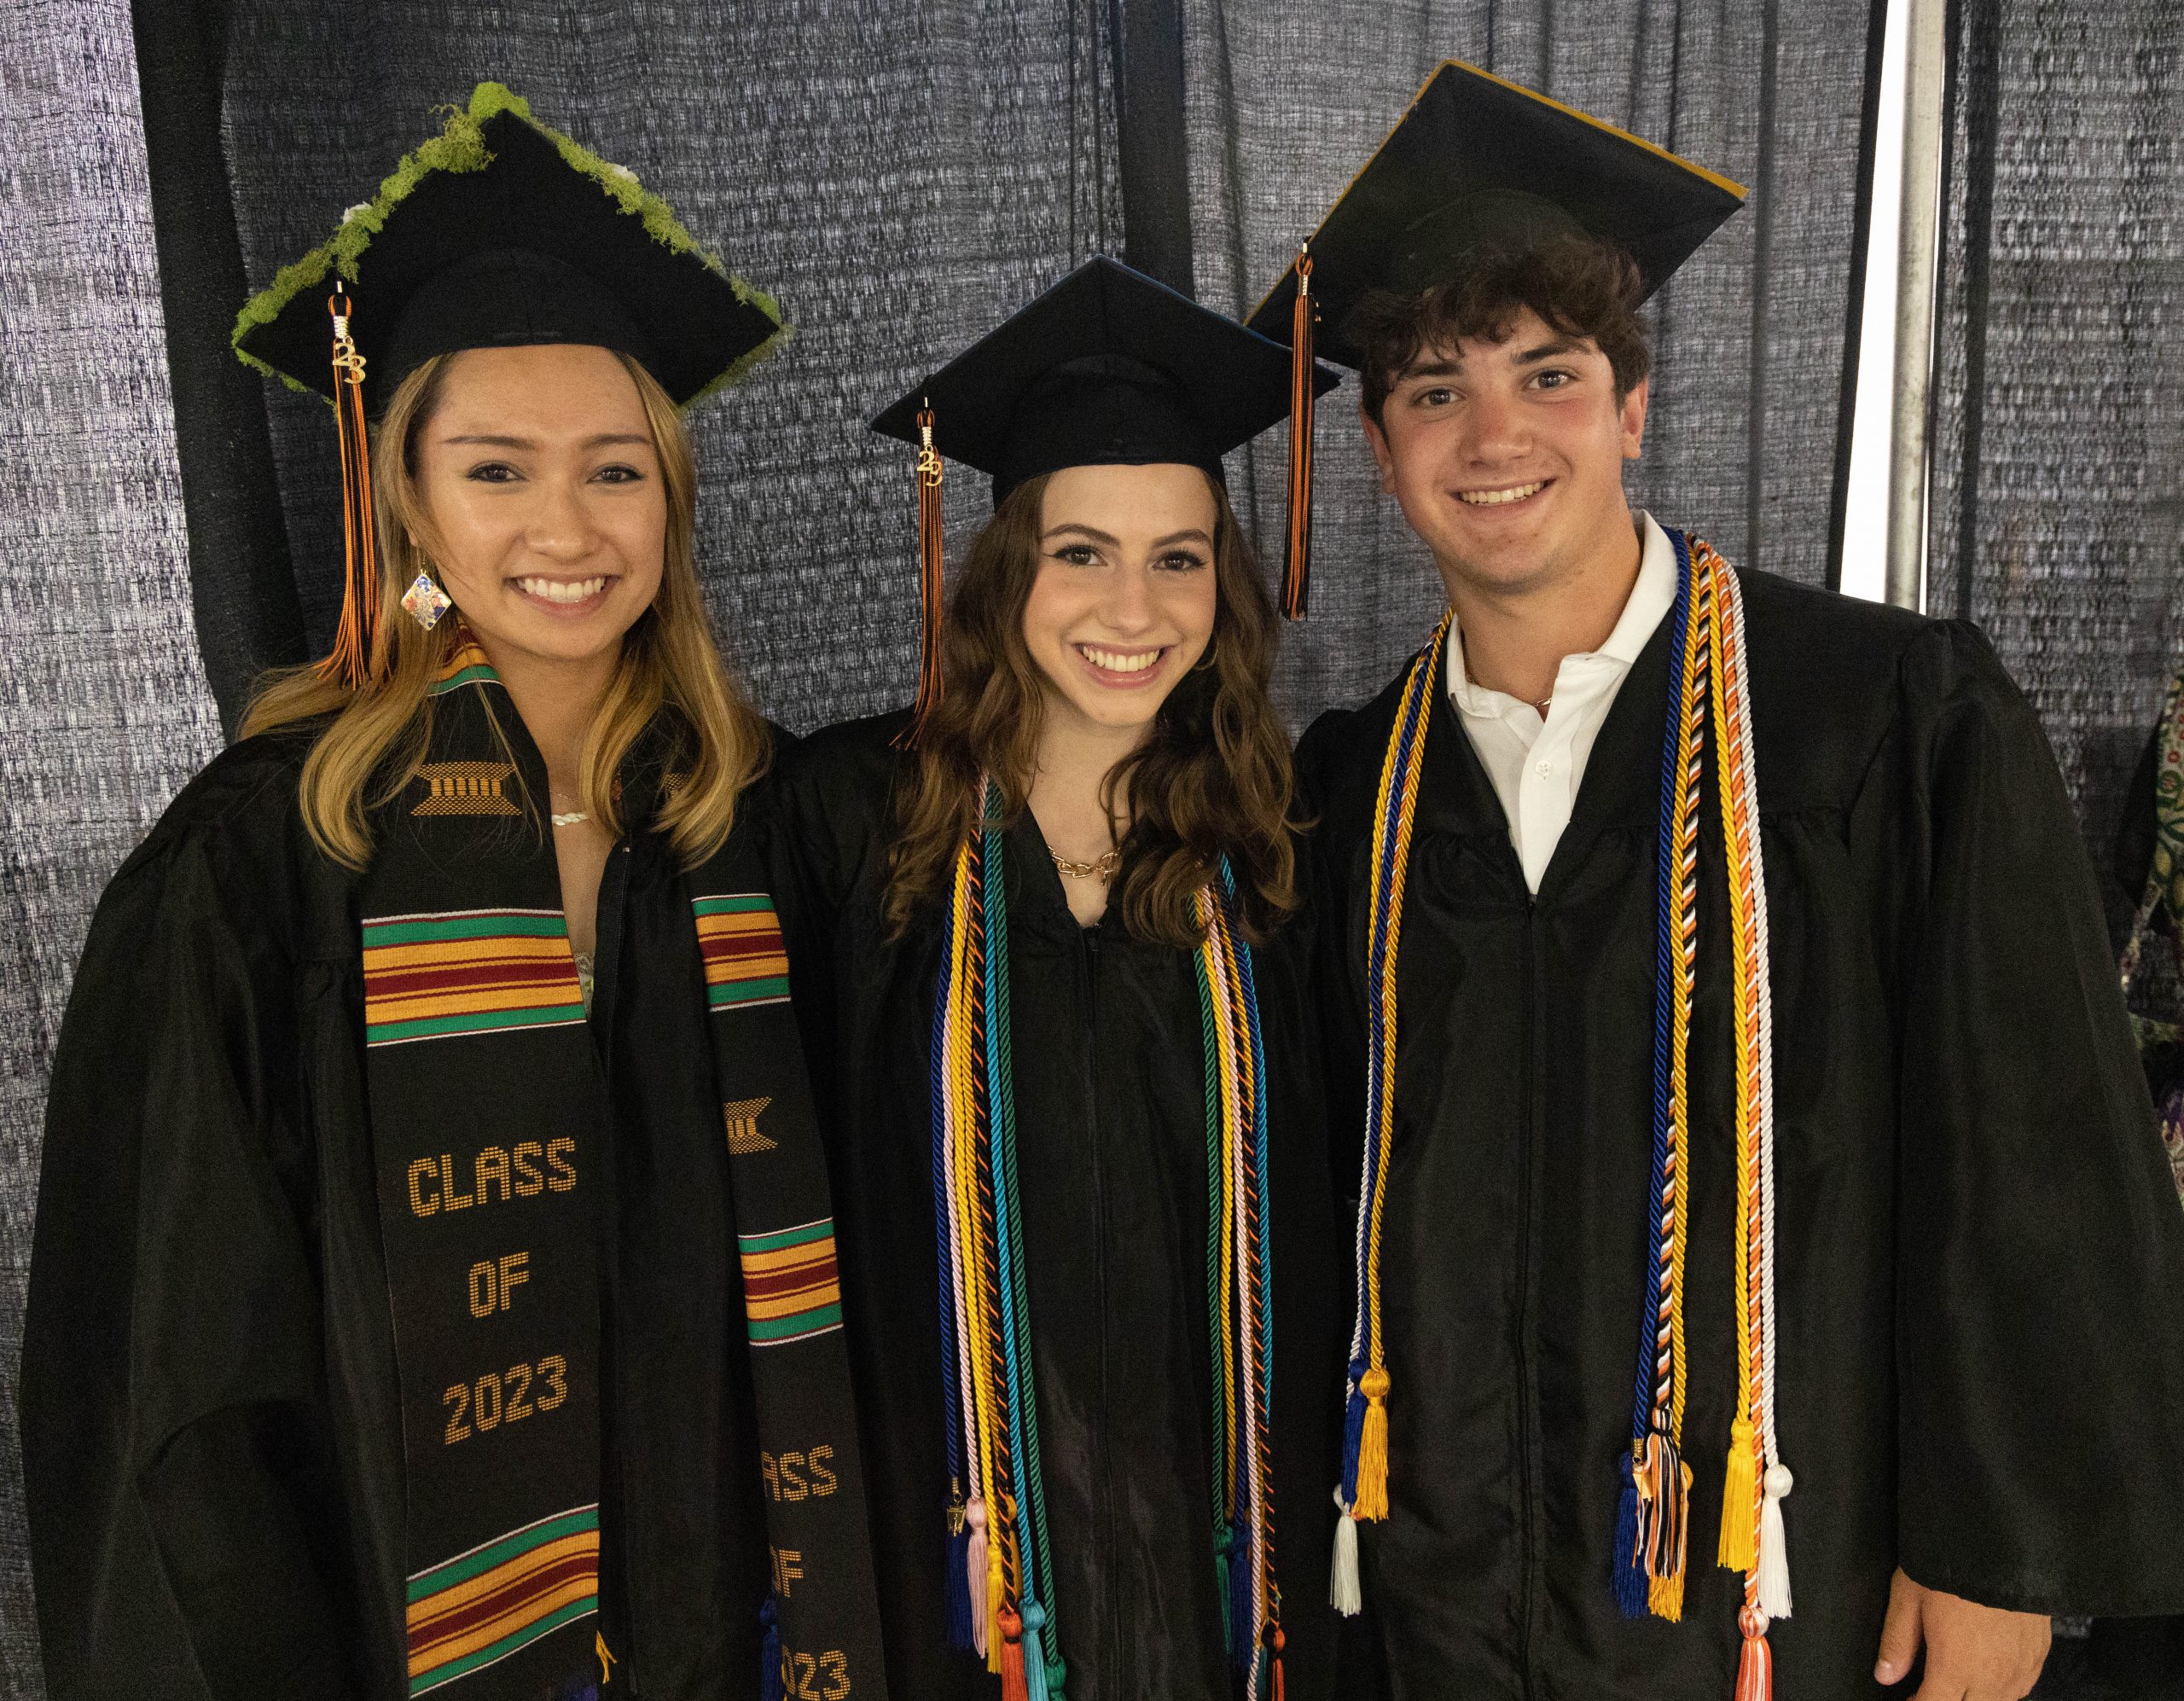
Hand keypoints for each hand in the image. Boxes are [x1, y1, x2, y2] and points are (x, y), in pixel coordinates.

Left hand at [1873, 1568, 2050, 1697]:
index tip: (1908, 1698)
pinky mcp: (2039, 1654)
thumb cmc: (1950, 1565)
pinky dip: (2004, 1690)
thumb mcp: (1909, 1596)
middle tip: (1928, 1688)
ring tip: (1957, 1682)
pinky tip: (1989, 1675)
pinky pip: (2022, 1688)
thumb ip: (1898, 1641)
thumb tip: (1885, 1675)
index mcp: (1955, 1666)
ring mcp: (2019, 1668)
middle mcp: (1991, 1676)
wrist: (2004, 1542)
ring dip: (1975, 1697)